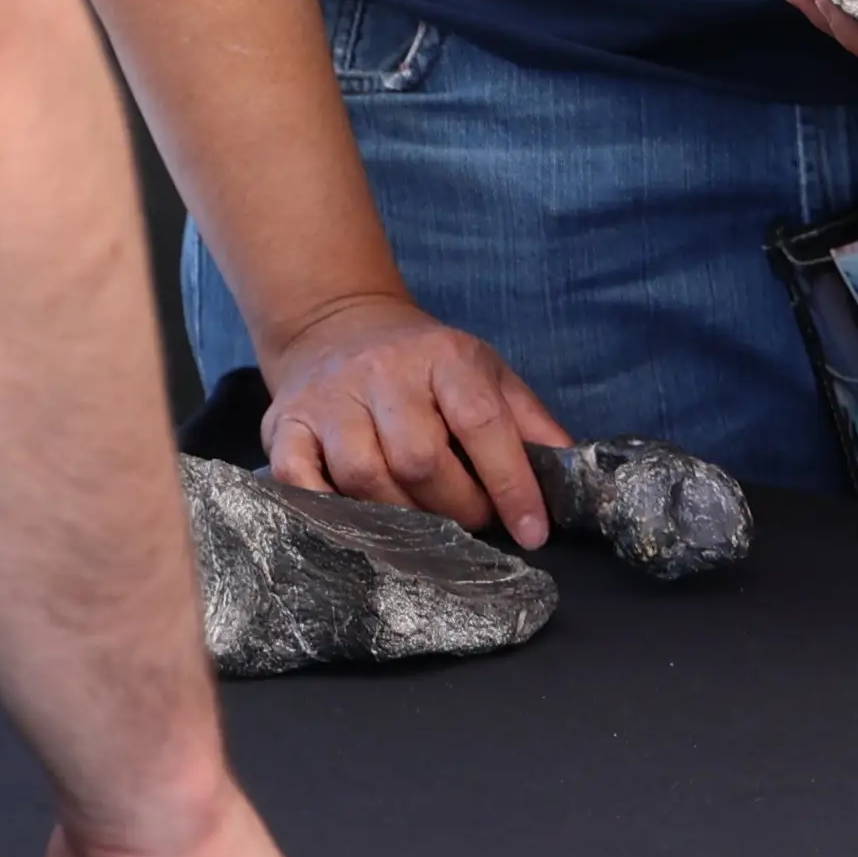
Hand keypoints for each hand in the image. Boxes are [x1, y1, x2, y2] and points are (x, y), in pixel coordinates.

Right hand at [256, 289, 569, 544]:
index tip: (533, 532)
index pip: (482, 422)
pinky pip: (300, 479)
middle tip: (472, 523)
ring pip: (365, 478)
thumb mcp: (484, 373)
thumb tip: (573, 475)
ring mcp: (330, 399)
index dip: (510, 483)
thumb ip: (528, 422)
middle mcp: (383, 373)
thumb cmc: (422, 363)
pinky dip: (326, 511)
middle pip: (420, 459)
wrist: (334, 324)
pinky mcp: (284, 424)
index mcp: (443, 356)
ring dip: (402, 518)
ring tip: (423, 524)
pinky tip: (356, 523)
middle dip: (456, 508)